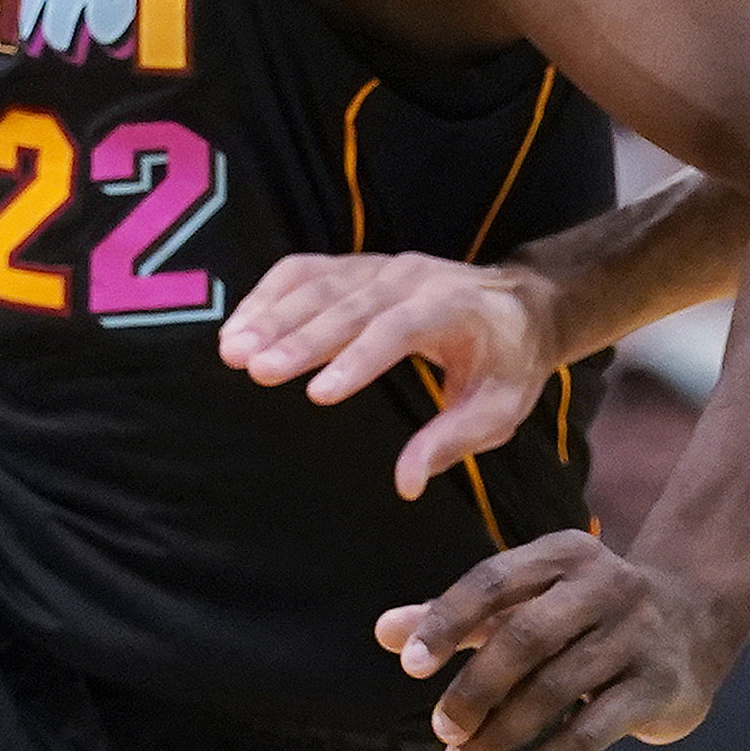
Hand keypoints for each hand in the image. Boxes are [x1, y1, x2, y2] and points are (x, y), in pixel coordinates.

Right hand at [222, 254, 561, 499]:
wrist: (517, 306)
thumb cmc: (505, 365)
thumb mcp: (497, 411)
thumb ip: (451, 442)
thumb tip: (406, 484)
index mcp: (452, 308)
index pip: (398, 330)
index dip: (357, 360)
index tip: (317, 395)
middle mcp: (411, 277)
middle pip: (347, 305)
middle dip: (298, 338)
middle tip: (253, 369)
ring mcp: (379, 266)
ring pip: (318, 285)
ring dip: (271, 316)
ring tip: (231, 351)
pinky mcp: (355, 266)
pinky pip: (304, 272)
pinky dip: (267, 296)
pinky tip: (236, 326)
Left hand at [375, 532, 736, 750]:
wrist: (697, 620)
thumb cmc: (588, 614)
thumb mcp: (530, 603)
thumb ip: (462, 619)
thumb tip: (384, 633)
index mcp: (564, 555)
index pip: (494, 580)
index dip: (448, 621)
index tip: (410, 666)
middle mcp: (606, 585)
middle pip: (525, 636)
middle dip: (475, 688)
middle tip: (442, 730)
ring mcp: (638, 634)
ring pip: (556, 689)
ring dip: (501, 735)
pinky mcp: (660, 685)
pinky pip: (592, 731)